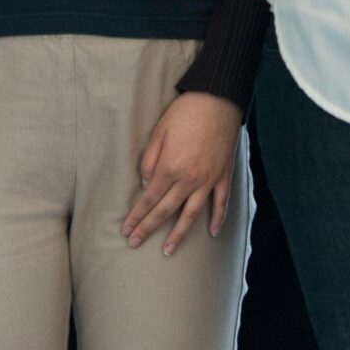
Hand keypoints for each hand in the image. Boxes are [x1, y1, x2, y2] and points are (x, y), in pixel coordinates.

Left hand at [120, 92, 242, 255]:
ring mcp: (208, 180)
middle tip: (135, 243)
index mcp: (170, 168)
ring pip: (192, 214)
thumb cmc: (185, 113)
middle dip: (148, 229)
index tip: (127, 229)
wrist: (218, 100)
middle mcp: (189, 179)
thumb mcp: (159, 132)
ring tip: (168, 249)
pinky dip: (217, 219)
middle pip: (166, 211)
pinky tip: (211, 232)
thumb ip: (149, 161)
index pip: (149, 199)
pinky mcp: (223, 175)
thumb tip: (145, 185)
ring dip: (179, 234)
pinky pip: (220, 202)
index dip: (137, 216)